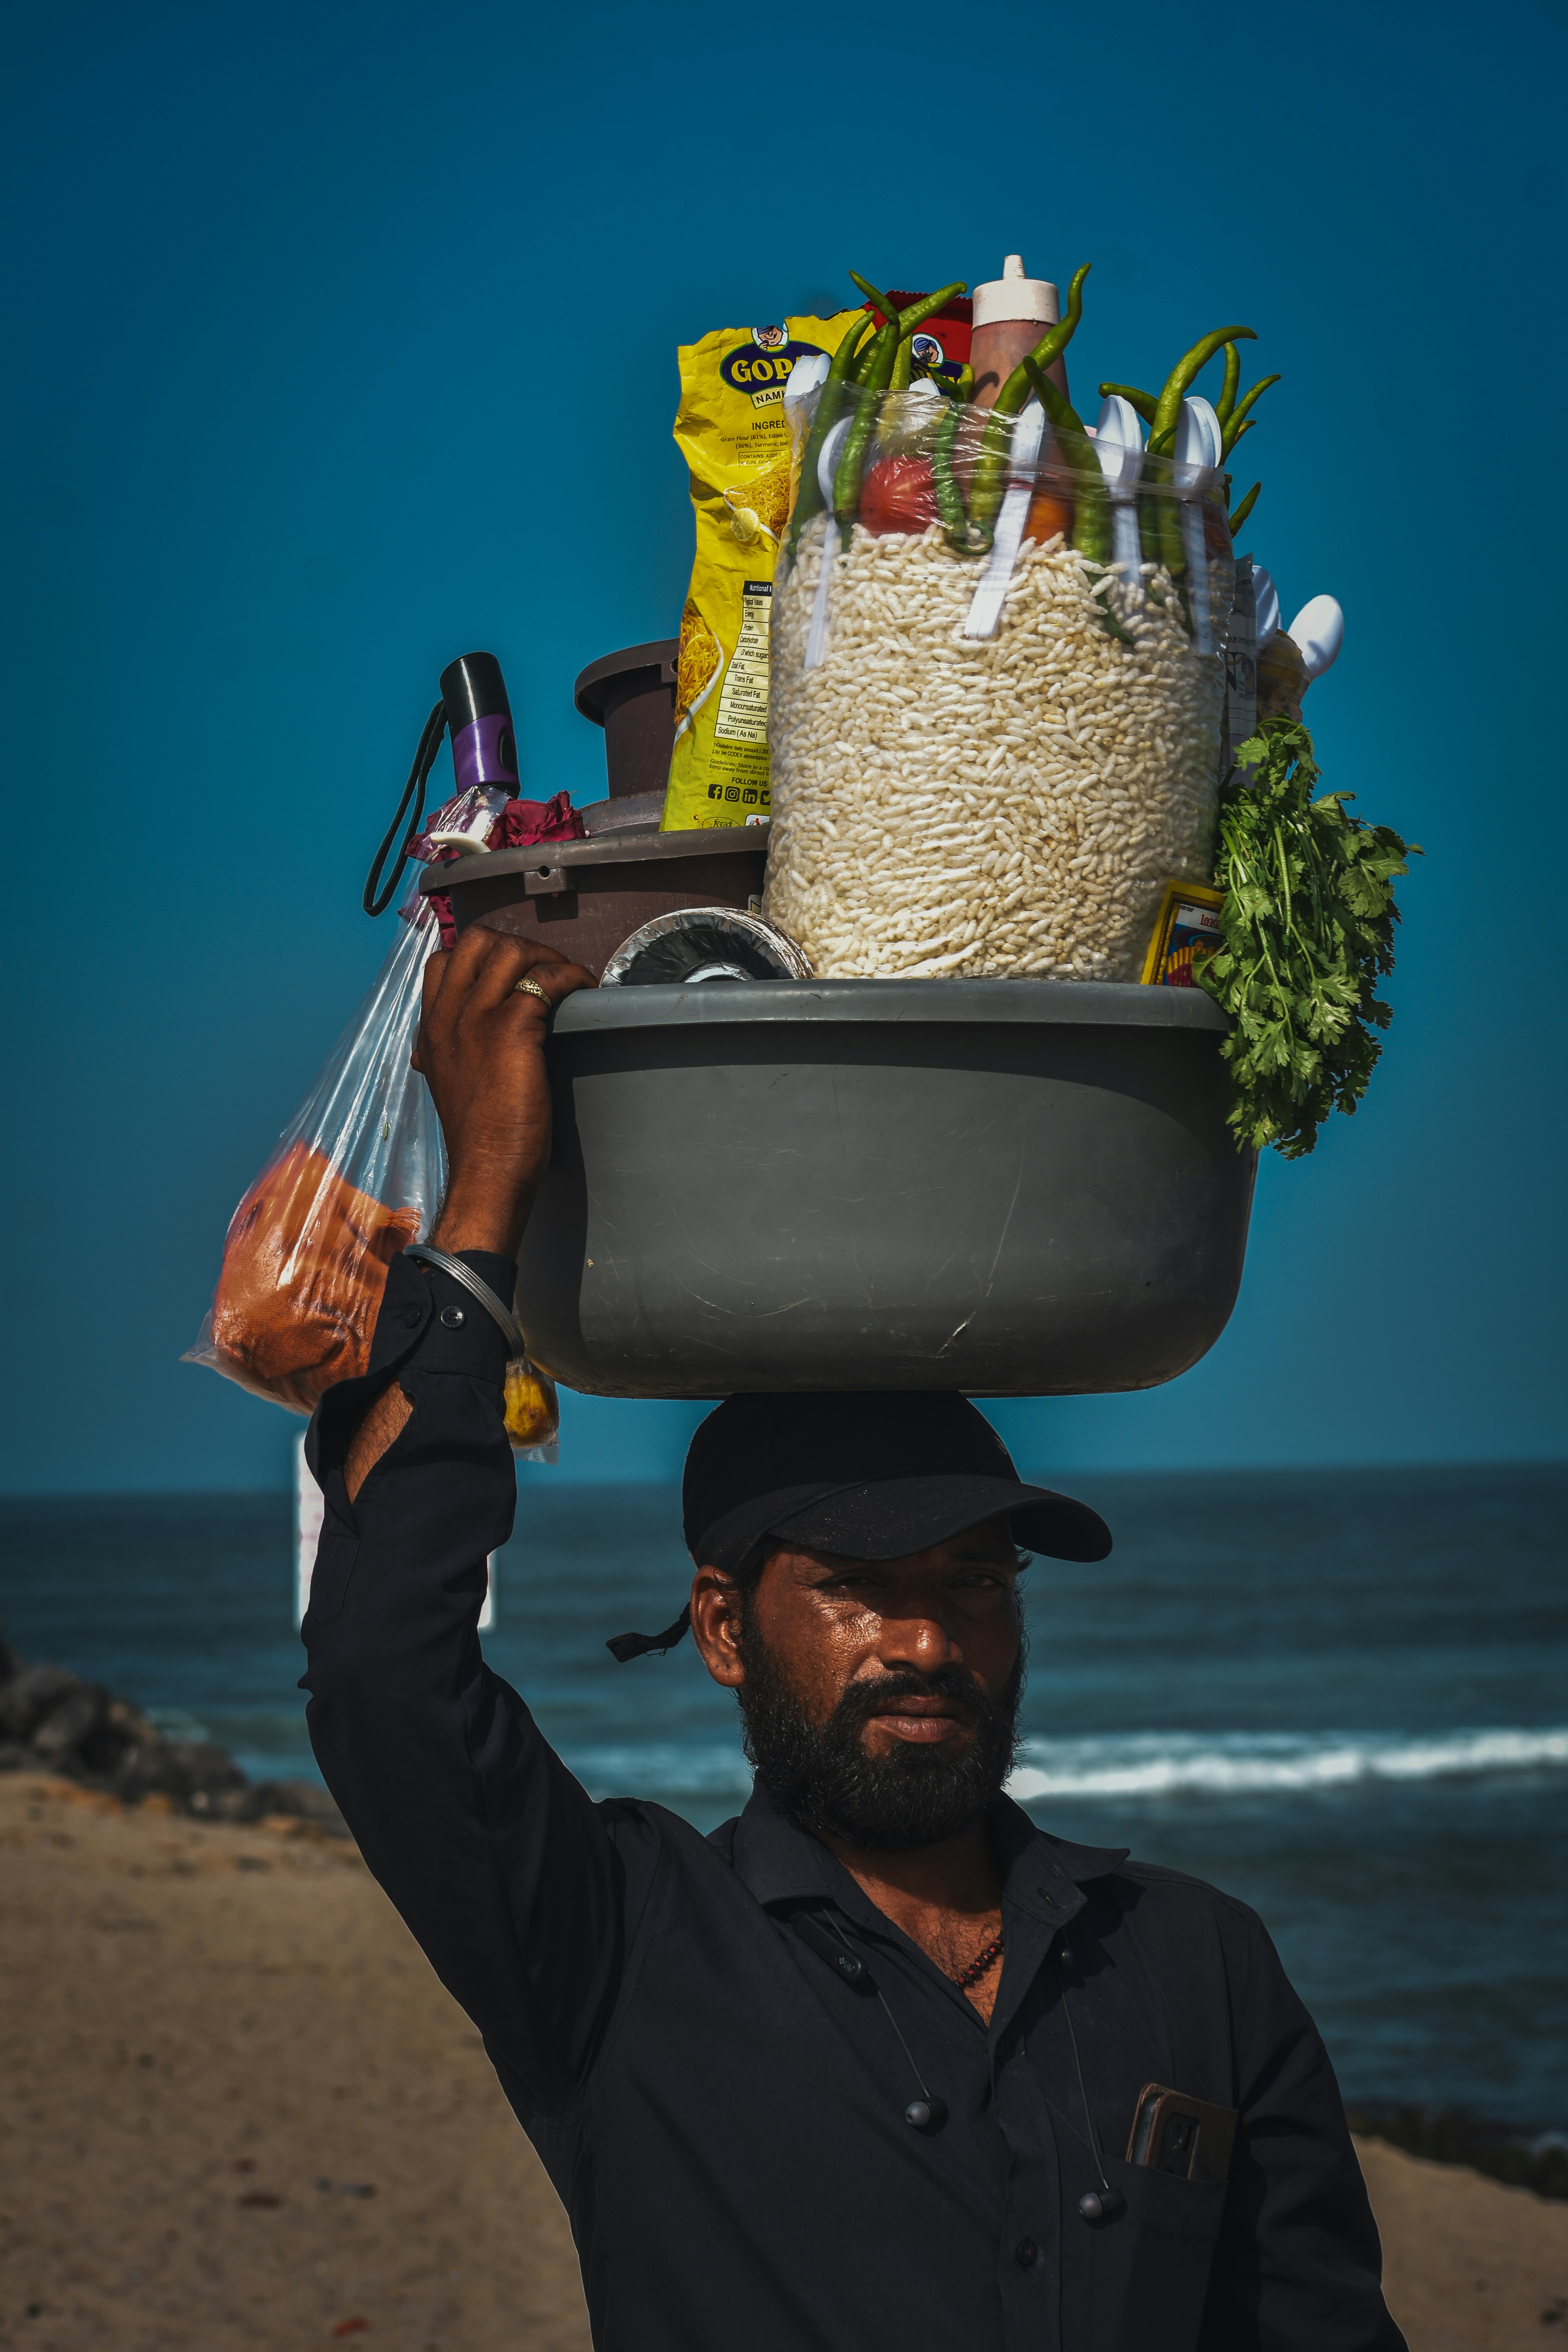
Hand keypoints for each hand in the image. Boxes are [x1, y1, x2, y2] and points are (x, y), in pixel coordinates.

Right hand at [412, 925, 594, 1259]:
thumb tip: (447, 1047)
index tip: (514, 974)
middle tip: (547, 973)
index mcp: (432, 1029)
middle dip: (519, 946)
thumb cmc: (478, 1138)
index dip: (481, 955)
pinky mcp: (511, 1031)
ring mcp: (477, 1020)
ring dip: (548, 958)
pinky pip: (544, 980)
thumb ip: (447, 1056)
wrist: (485, 1173)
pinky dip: (570, 978)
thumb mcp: (448, 1086)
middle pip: (477, 942)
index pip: (442, 961)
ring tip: (570, 982)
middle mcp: (448, 1017)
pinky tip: (585, 992)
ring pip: (510, 951)